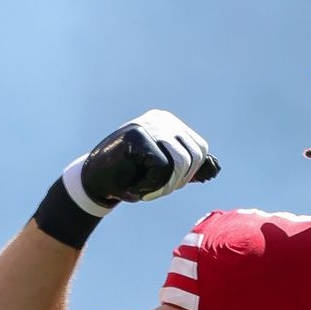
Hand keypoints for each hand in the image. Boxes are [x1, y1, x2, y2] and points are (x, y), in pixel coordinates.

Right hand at [77, 110, 219, 207]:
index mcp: (170, 123)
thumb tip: (215, 168)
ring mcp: (149, 125)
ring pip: (180, 162)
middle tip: (155, 190)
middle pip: (194, 155)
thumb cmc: (131, 177)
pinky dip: (152, 186)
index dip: (189, 174)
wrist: (95, 182)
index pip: (200, 149)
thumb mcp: (167, 173)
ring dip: (166, 186)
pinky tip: (136, 186)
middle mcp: (161, 119)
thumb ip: (190, 169)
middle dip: (179, 181)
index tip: (165, 182)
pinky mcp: (137, 135)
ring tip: (146, 189)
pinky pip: (162, 168)